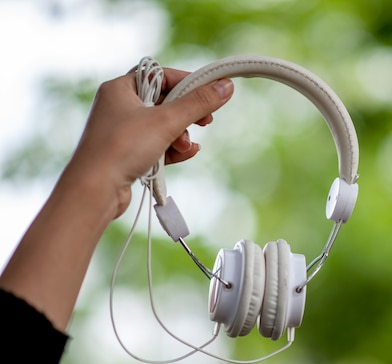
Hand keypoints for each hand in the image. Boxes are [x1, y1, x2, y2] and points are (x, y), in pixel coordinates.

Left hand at [67, 68, 233, 217]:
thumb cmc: (122, 149)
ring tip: (187, 147)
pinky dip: (173, 149)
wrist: (95, 191)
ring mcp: (123, 132)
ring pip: (163, 126)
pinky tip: (185, 154)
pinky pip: (157, 145)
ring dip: (181, 136)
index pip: (160, 75)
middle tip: (206, 121)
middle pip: (165, 102)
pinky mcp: (128, 155)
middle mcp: (119, 107)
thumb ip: (198, 103)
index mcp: (120, 89)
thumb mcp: (167, 121)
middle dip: (187, 114)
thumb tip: (226, 87)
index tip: (210, 92)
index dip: (187, 82)